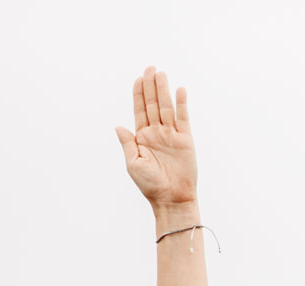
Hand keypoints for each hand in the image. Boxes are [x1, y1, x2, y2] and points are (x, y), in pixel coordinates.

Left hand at [117, 66, 196, 208]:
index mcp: (142, 137)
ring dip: (163, 90)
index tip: (139, 78)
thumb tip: (119, 126)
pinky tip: (179, 90)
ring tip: (161, 73)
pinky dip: (182, 104)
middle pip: (152, 104)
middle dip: (151, 86)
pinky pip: (183, 118)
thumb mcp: (133, 164)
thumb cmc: (150, 185)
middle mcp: (157, 133)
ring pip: (166, 107)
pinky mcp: (186, 140)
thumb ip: (127, 143)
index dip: (138, 93)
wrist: (171, 199)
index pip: (139, 110)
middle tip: (150, 67)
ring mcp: (171, 135)